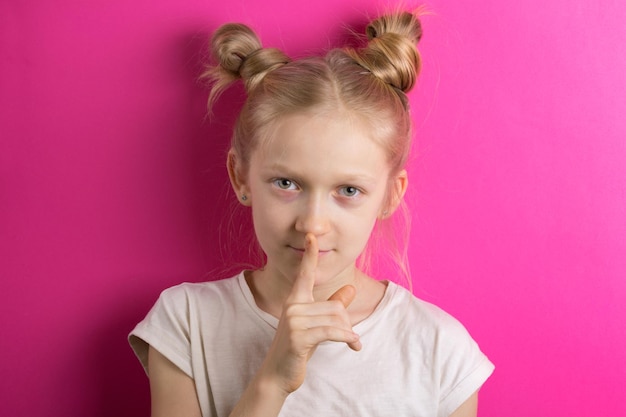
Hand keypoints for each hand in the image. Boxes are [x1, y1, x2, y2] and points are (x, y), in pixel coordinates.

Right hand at [259, 233, 361, 394]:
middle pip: (335, 307)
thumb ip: (332, 306)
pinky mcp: (298, 337)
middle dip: (346, 323)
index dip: (310, 255)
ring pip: (336, 320)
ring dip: (348, 334)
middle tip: (349, 336)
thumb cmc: (298, 348)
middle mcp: (292, 306)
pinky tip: (354, 345)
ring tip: (350, 342)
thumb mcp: (317, 324)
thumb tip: (350, 288)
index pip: (305, 273)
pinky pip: (332, 332)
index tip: (312, 236)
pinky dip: (347, 338)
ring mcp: (294, 321)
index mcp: (295, 300)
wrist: (278, 375)